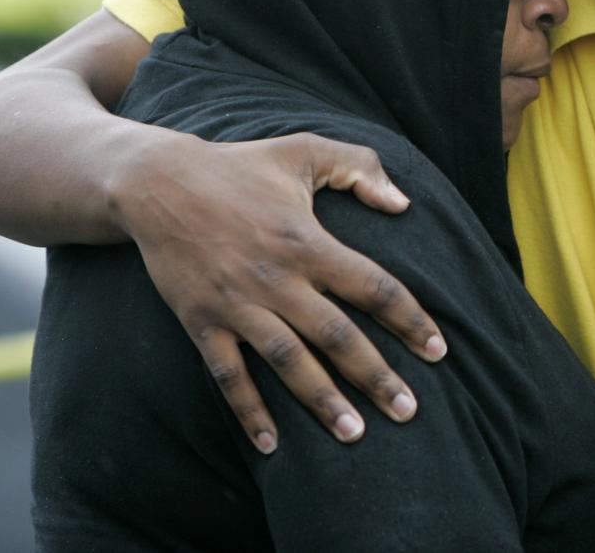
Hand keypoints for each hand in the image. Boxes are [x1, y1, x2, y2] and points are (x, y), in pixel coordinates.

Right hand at [110, 129, 444, 453]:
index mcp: (308, 241)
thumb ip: (361, 168)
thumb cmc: (240, 165)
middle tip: (409, 411)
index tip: (438, 351)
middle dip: (376, 377)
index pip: (373, 287)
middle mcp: (277, 278)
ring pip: (288, 363)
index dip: (410, 319)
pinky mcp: (201, 322)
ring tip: (354, 434)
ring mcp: (238, 304)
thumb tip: (405, 203)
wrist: (156, 182)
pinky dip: (248, 411)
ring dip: (322, 401)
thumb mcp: (305, 150)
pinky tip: (271, 444)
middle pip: (338, 336)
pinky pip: (228, 375)